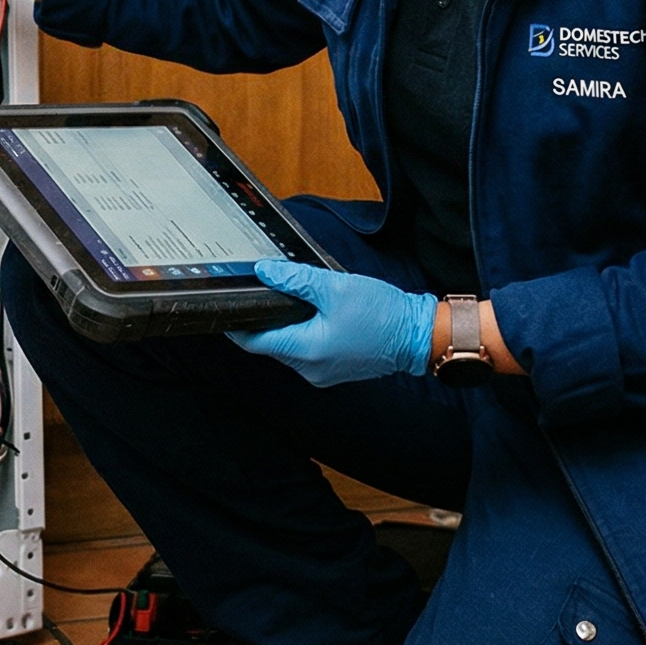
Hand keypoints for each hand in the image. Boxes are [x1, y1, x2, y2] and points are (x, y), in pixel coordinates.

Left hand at [229, 261, 436, 387]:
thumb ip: (296, 280)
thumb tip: (265, 272)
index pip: (255, 341)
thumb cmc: (382, 313)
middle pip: (271, 343)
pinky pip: (308, 350)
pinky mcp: (334, 369)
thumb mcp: (335, 287)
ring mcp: (322, 372)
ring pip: (289, 346)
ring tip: (293, 298)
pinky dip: (304, 332)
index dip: (237, 325)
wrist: (418, 336)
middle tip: (263, 291)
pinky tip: (315, 313)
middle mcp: (309, 368)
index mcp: (306, 351)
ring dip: (287, 325)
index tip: (227, 308)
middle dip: (265, 319)